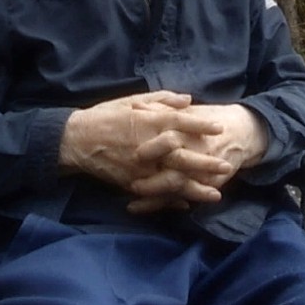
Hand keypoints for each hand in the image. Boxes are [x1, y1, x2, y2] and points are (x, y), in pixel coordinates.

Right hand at [59, 91, 232, 205]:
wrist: (78, 140)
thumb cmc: (106, 116)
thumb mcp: (132, 100)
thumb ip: (161, 100)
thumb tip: (188, 100)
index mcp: (147, 122)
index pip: (180, 123)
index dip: (201, 125)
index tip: (219, 128)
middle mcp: (147, 146)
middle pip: (182, 156)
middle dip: (205, 163)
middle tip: (226, 166)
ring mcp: (140, 168)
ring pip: (173, 181)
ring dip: (195, 188)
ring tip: (216, 194)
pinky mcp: (131, 183)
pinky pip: (156, 194)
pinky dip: (172, 200)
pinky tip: (187, 204)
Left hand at [126, 103, 268, 213]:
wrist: (240, 133)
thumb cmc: (207, 119)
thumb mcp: (187, 111)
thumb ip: (161, 109)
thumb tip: (135, 107)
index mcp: (188, 132)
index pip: (169, 141)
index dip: (153, 148)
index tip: (135, 155)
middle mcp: (195, 155)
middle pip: (174, 171)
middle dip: (153, 182)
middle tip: (131, 185)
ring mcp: (201, 173)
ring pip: (177, 189)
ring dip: (155, 198)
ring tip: (133, 203)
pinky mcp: (206, 185)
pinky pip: (183, 198)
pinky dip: (165, 205)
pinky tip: (146, 209)